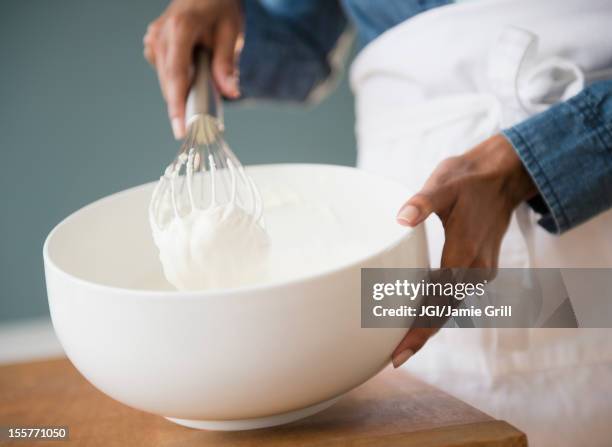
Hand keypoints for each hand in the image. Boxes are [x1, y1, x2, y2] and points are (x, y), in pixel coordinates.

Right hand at [143, 0, 241, 138]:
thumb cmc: (220, 7)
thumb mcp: (231, 32)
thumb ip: (227, 63)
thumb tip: (231, 93)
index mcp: (180, 29)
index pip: (177, 76)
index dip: (177, 106)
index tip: (180, 130)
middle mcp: (161, 35)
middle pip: (169, 83)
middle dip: (183, 107)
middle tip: (200, 128)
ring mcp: (154, 40)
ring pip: (166, 81)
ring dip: (182, 95)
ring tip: (200, 104)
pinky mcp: (153, 45)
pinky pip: (166, 74)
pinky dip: (179, 83)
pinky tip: (193, 80)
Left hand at [390, 134, 536, 367]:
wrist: (501, 177)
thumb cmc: (468, 180)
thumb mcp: (444, 184)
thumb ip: (423, 202)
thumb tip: (401, 218)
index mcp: (464, 254)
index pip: (438, 303)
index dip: (418, 331)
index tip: (398, 353)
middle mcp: (475, 269)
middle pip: (442, 313)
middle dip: (417, 336)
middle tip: (391, 358)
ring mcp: (479, 270)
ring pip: (449, 306)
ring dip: (426, 323)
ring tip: (398, 342)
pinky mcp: (478, 267)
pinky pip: (454, 294)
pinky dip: (435, 306)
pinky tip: (415, 312)